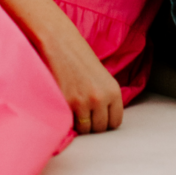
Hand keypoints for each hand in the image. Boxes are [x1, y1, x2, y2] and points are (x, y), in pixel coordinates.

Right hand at [37, 16, 123, 134]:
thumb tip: (104, 121)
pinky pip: (69, 125)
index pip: (115, 123)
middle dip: (92, 124)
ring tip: (74, 109)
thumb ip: (106, 98)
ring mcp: (82, 103)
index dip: (106, 121)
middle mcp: (100, 98)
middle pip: (99, 129)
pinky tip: (65, 107)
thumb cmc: (81, 58)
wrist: (60, 44)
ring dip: (79, 124)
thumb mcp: (102, 77)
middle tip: (84, 112)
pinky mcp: (65, 104)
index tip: (98, 117)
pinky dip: (66, 120)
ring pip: (84, 130)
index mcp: (113, 91)